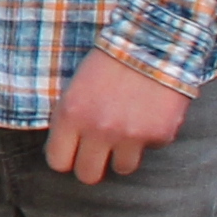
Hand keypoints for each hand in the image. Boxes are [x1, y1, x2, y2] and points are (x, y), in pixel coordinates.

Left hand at [49, 49, 193, 180]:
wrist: (153, 41)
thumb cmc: (110, 60)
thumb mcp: (76, 86)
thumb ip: (70, 119)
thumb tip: (68, 148)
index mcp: (70, 115)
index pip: (58, 162)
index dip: (65, 158)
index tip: (73, 152)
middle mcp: (98, 130)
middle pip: (88, 175)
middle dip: (92, 165)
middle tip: (99, 153)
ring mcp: (130, 135)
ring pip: (122, 168)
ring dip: (124, 154)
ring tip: (128, 130)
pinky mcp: (159, 135)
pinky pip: (151, 149)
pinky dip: (150, 136)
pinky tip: (150, 112)